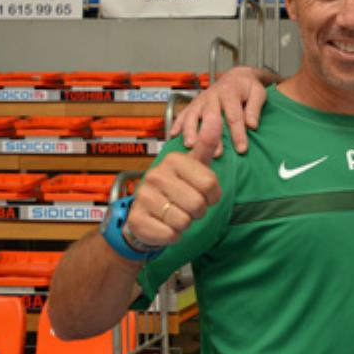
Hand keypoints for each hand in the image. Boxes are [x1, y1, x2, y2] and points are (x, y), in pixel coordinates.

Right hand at [125, 117, 221, 247]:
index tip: (205, 195)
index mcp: (172, 160)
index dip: (213, 196)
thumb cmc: (177, 189)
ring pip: (183, 221)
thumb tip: (216, 117)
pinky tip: (165, 226)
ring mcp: (143, 197)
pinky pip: (170, 235)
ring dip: (185, 224)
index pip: (209, 183)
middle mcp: (155, 175)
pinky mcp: (137, 220)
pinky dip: (173, 236)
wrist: (146, 216)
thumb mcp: (194, 166)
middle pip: (198, 204)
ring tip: (176, 215)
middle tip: (188, 208)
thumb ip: (206, 144)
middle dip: (199, 212)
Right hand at [169, 66, 274, 156]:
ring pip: (192, 116)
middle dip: (211, 135)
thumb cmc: (247, 87)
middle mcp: (212, 96)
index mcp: (230, 92)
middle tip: (214, 152)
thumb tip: (252, 125)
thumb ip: (254, 109)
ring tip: (191, 146)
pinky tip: (173, 136)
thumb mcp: (258, 93)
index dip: (238, 134)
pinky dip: (176, 125)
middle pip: (210, 117)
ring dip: (190, 131)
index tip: (242, 149)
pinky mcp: (193, 105)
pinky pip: (182, 114)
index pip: (234, 116)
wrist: (236, 77)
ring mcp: (200, 100)